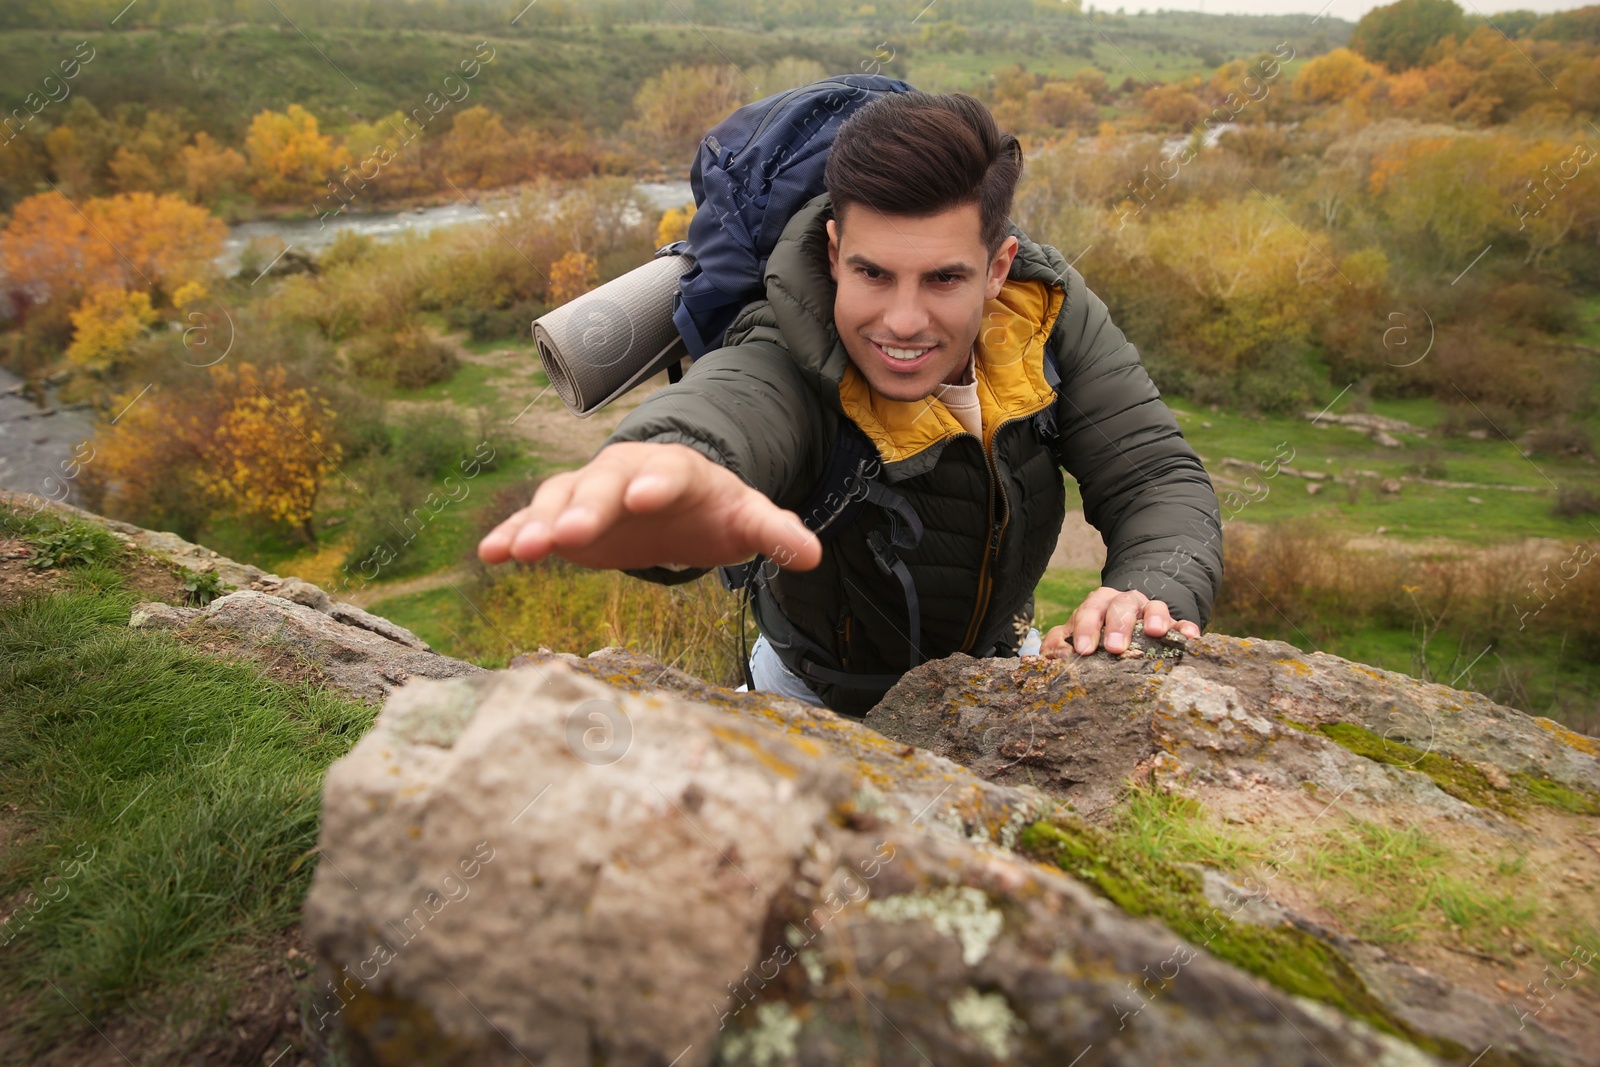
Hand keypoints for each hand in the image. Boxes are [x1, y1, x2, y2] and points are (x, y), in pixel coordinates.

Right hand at [476, 442, 821, 572]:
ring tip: (519, 549)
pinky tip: (490, 554)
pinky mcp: (563, 517)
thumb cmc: (713, 508)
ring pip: (561, 500)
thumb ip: (775, 532)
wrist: (674, 497)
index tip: (647, 498)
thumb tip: (812, 554)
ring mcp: (590, 492)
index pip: (669, 473)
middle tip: (570, 535)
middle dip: (586, 508)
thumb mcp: (747, 518)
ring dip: (540, 523)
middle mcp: (626, 474)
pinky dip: (513, 534)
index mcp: (677, 470)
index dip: (659, 484)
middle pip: (604, 485)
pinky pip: (534, 522)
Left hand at [1040, 586, 1200, 658]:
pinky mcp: (1173, 625)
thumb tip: (1052, 656)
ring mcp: (1150, 612)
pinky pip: (1182, 623)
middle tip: (1115, 648)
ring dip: (1154, 617)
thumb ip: (1057, 644)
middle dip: (1118, 624)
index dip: (1087, 627)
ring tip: (1154, 632)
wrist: (1128, 631)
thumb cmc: (1096, 639)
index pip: (1090, 608)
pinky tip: (1190, 638)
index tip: (1084, 649)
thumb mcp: (1075, 639)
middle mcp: (1125, 604)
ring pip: (1154, 606)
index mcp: (1098, 605)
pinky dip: (1185, 628)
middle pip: (1121, 604)